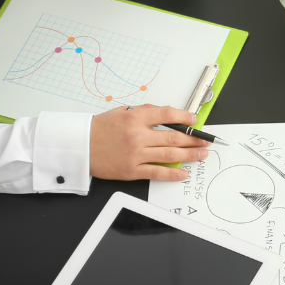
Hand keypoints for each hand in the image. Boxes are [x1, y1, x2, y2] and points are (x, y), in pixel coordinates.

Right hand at [89, 104, 209, 181]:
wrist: (79, 146)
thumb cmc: (100, 128)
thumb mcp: (121, 111)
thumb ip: (145, 111)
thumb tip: (168, 113)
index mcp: (135, 118)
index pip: (168, 115)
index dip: (185, 118)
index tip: (195, 121)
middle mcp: (138, 136)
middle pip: (174, 137)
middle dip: (194, 139)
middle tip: (206, 141)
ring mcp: (136, 155)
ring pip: (170, 154)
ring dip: (190, 155)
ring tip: (202, 154)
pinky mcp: (131, 170)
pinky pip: (157, 172)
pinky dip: (172, 173)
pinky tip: (184, 173)